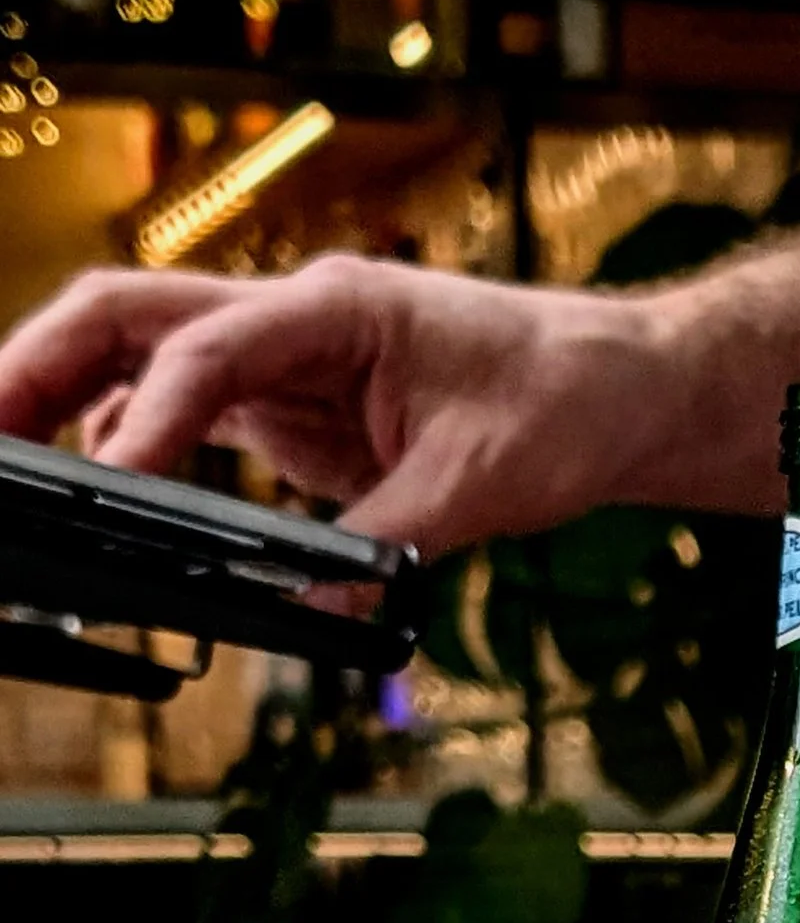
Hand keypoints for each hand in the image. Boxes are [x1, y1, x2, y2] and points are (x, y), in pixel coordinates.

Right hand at [0, 259, 683, 555]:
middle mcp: (293, 319)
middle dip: (40, 368)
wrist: (616, 388)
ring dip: (70, 407)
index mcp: (334, 310)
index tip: (107, 488)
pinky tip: (101, 497)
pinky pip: (187, 415)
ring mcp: (285, 359)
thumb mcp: (481, 488)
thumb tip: (315, 612)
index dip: (147, 423)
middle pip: (128, 320)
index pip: (204, 353)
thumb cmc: (562, 405)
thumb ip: (388, 545)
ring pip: (143, 361)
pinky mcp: (292, 407)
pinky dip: (133, 448)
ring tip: (14, 474)